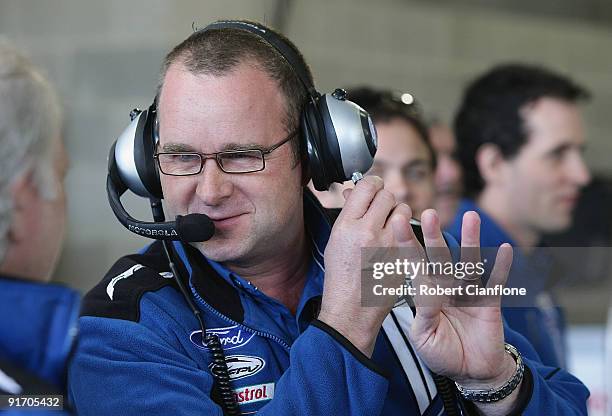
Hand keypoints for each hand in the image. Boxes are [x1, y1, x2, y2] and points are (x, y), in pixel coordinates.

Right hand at [318, 176, 418, 356]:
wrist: (351, 310)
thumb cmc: (340, 277)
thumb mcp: (335, 240)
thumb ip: (347, 213)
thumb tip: (353, 192)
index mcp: (347, 226)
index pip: (366, 187)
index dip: (372, 184)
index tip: (373, 188)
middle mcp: (368, 232)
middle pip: (387, 196)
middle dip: (385, 199)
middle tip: (381, 209)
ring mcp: (389, 245)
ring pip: (403, 210)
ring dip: (399, 214)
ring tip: (389, 227)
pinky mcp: (404, 257)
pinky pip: (410, 232)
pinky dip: (405, 233)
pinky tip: (395, 243)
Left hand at [408, 209, 514, 386]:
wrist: (470, 372)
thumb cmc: (442, 352)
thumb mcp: (424, 337)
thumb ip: (425, 312)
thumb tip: (428, 289)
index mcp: (426, 293)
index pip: (414, 264)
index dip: (405, 244)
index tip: (397, 222)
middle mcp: (446, 287)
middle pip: (439, 257)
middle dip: (433, 236)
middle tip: (428, 214)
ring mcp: (468, 292)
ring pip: (469, 262)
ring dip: (471, 240)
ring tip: (470, 217)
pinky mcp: (489, 303)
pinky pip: (496, 282)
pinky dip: (501, 267)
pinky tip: (505, 249)